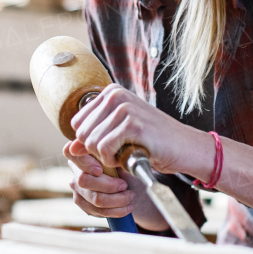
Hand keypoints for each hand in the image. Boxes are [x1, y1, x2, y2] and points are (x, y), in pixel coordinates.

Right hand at [62, 141, 134, 219]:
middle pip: (84, 180)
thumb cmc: (125, 165)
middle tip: (125, 185)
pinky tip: (127, 206)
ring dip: (118, 200)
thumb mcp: (122, 157)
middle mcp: (76, 170)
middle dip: (109, 186)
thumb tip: (119, 159)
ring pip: (95, 199)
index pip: (72, 155)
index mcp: (83, 153)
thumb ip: (115, 155)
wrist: (130, 183)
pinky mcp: (83, 204)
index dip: (85, 164)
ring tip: (130, 196)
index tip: (100, 170)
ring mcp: (77, 189)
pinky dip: (116, 210)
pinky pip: (98, 211)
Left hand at [69, 83, 203, 174]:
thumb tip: (68, 148)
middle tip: (120, 151)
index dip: (90, 141)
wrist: (183, 147)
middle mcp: (116, 95)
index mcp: (111, 93)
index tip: (110, 146)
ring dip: (107, 157)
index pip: (77, 123)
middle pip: (82, 134)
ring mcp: (125, 108)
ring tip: (127, 152)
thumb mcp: (118, 135)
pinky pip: (104, 150)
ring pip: (91, 143)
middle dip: (97, 151)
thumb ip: (93, 138)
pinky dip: (114, 160)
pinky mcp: (133, 125)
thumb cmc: (152, 141)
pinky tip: (130, 156)